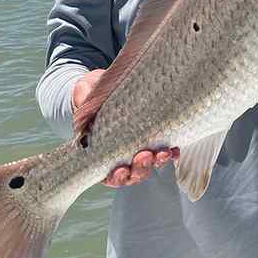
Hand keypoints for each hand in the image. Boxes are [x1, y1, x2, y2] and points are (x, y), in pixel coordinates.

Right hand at [72, 70, 178, 187]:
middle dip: (141, 167)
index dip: (117, 176)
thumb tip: (82, 107)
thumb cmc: (92, 91)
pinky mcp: (154, 137)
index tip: (122, 169)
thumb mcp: (84, 92)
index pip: (109, 174)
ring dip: (158, 162)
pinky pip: (163, 151)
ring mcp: (138, 148)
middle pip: (133, 173)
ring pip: (150, 165)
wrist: (108, 81)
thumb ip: (82, 100)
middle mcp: (121, 155)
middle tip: (145, 155)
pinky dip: (170, 154)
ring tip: (164, 152)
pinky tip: (175, 149)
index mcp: (100, 151)